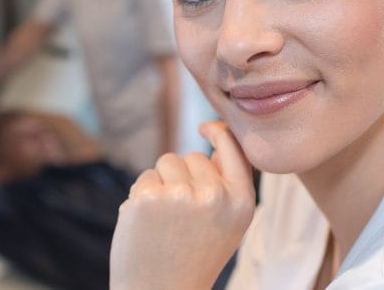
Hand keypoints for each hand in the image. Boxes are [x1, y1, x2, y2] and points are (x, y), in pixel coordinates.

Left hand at [109, 121, 255, 289]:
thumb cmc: (193, 257)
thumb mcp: (226, 224)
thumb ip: (226, 184)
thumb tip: (216, 136)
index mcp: (242, 203)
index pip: (234, 149)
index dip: (218, 132)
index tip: (205, 126)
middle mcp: (215, 197)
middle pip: (191, 156)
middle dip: (182, 175)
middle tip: (180, 215)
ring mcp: (180, 195)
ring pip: (166, 162)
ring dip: (161, 182)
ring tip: (164, 219)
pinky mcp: (148, 198)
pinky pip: (144, 177)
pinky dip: (141, 196)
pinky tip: (147, 224)